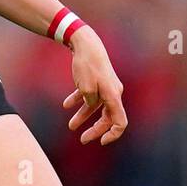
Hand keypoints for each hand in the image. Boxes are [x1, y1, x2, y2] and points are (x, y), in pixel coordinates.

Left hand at [61, 27, 126, 145]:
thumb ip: (89, 102)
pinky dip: (78, 101)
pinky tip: (66, 105)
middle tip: (82, 139)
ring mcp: (104, 87)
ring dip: (83, 116)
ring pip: (95, 107)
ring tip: (70, 125)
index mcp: (114, 96)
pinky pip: (88, 95)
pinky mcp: (96, 81)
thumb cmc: (87, 65)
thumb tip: (90, 105)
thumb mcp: (86, 88)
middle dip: (95, 130)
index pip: (120, 121)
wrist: (85, 44)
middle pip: (107, 117)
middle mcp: (112, 93)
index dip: (113, 134)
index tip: (102, 141)